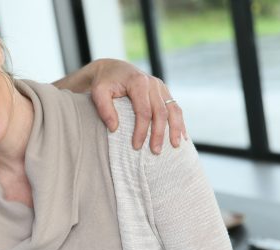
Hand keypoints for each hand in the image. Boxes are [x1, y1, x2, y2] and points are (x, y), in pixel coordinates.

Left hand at [53, 58, 186, 153]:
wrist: (112, 68)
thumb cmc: (104, 82)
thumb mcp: (98, 92)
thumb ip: (104, 109)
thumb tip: (114, 128)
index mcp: (138, 82)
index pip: (143, 111)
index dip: (141, 130)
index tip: (136, 146)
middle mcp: (153, 83)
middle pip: (160, 112)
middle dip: (159, 133)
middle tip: (155, 151)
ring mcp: (161, 87)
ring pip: (173, 110)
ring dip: (175, 129)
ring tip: (175, 146)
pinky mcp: (164, 91)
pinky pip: (175, 107)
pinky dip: (179, 122)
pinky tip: (181, 136)